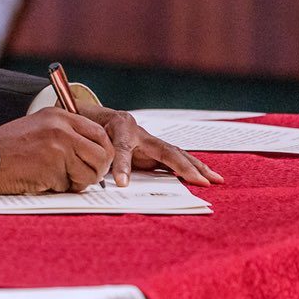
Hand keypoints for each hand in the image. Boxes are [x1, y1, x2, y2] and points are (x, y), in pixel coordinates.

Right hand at [0, 108, 113, 193]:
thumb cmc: (9, 148)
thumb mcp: (40, 128)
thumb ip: (67, 134)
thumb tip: (97, 154)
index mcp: (60, 116)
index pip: (100, 133)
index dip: (103, 153)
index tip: (97, 163)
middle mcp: (62, 128)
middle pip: (102, 154)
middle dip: (97, 171)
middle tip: (83, 178)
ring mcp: (58, 147)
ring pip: (90, 173)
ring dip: (78, 182)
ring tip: (57, 179)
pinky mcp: (52, 167)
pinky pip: (69, 186)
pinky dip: (58, 188)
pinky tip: (40, 180)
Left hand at [77, 104, 223, 186]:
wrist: (91, 115)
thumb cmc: (86, 125)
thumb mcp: (83, 134)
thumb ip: (91, 151)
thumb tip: (95, 177)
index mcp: (120, 125)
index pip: (123, 147)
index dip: (123, 164)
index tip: (122, 183)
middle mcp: (140, 131)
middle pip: (165, 149)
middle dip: (183, 166)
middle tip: (199, 181)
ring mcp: (149, 141)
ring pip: (176, 154)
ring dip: (196, 167)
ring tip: (215, 179)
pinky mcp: (153, 150)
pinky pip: (174, 159)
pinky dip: (191, 168)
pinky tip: (207, 178)